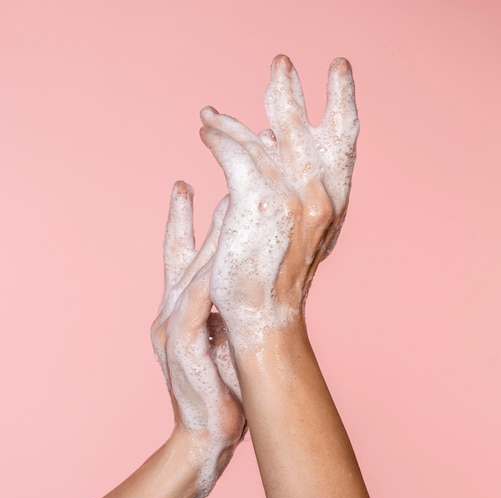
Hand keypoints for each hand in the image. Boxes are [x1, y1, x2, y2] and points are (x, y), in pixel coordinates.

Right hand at [151, 181, 244, 497]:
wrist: (206, 434)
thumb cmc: (221, 387)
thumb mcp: (222, 340)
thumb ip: (223, 308)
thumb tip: (242, 277)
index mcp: (180, 309)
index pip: (178, 255)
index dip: (182, 219)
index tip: (185, 186)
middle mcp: (169, 313)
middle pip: (182, 255)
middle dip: (197, 216)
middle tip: (211, 179)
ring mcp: (170, 331)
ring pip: (190, 275)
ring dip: (211, 240)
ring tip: (229, 203)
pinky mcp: (181, 351)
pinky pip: (193, 310)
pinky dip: (205, 284)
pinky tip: (221, 261)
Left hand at [200, 55, 358, 349]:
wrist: (264, 320)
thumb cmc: (275, 284)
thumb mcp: (299, 236)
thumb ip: (297, 195)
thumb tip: (271, 153)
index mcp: (334, 203)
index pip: (344, 142)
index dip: (342, 104)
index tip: (337, 72)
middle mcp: (322, 195)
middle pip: (311, 128)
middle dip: (293, 94)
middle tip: (280, 64)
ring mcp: (293, 197)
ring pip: (266, 137)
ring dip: (235, 121)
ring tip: (211, 113)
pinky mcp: (257, 201)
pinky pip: (235, 151)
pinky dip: (217, 136)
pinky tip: (204, 130)